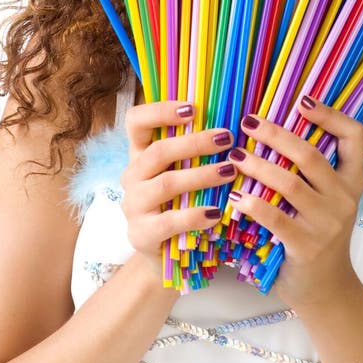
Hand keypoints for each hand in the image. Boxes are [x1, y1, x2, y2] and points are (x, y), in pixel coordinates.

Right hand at [120, 100, 237, 276]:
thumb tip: (230, 123)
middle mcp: (132, 176)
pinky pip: (169, 221)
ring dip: (201, 175)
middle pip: (158, 151)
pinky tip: (217, 212)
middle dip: (194, 143)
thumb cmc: (181, 203)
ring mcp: (134, 206)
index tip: (193, 108)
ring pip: (166, 183)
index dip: (160, 111)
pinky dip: (195, 215)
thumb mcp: (184, 173)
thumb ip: (195, 151)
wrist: (164, 254)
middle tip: (227, 138)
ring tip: (229, 171)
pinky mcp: (141, 234)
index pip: (135, 122)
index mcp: (140, 154)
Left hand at [228, 97, 362, 309]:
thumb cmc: (318, 232)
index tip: (301, 102)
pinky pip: (276, 219)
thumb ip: (311, 169)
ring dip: (258, 166)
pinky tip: (235, 197)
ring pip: (289, 184)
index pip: (355, 136)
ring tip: (235, 157)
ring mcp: (328, 223)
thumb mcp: (326, 198)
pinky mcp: (307, 246)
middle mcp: (345, 198)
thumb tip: (273, 126)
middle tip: (248, 123)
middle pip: (310, 155)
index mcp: (353, 179)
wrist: (326, 287)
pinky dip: (253, 204)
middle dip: (276, 135)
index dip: (330, 115)